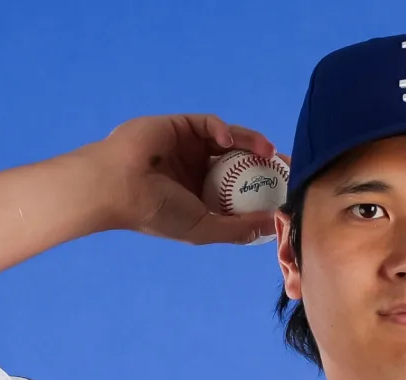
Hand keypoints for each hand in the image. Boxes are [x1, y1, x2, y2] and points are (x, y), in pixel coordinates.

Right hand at [74, 114, 284, 245]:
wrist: (117, 185)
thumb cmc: (157, 212)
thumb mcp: (203, 228)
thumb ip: (238, 229)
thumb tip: (276, 226)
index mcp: (201, 197)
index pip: (240, 189)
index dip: (264, 187)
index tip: (287, 188)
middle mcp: (197, 172)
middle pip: (240, 162)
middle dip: (265, 162)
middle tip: (287, 164)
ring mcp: (189, 148)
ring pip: (230, 140)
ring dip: (250, 143)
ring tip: (266, 151)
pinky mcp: (181, 126)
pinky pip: (209, 124)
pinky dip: (222, 130)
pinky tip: (227, 142)